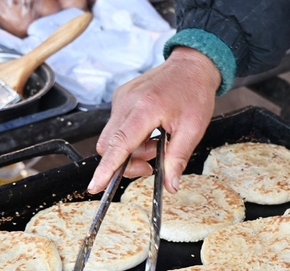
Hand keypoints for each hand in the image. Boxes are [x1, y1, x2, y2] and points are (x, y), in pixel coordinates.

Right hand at [88, 46, 221, 193]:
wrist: (191, 66)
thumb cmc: (194, 93)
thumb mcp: (193, 130)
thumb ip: (178, 159)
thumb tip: (170, 185)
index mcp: (145, 108)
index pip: (119, 144)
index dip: (107, 168)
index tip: (96, 186)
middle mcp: (127, 102)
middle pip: (109, 146)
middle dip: (126, 162)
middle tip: (153, 164)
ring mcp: (121, 99)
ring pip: (112, 138)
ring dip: (132, 150)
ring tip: (157, 143)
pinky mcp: (120, 98)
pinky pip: (116, 127)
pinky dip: (131, 137)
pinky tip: (150, 132)